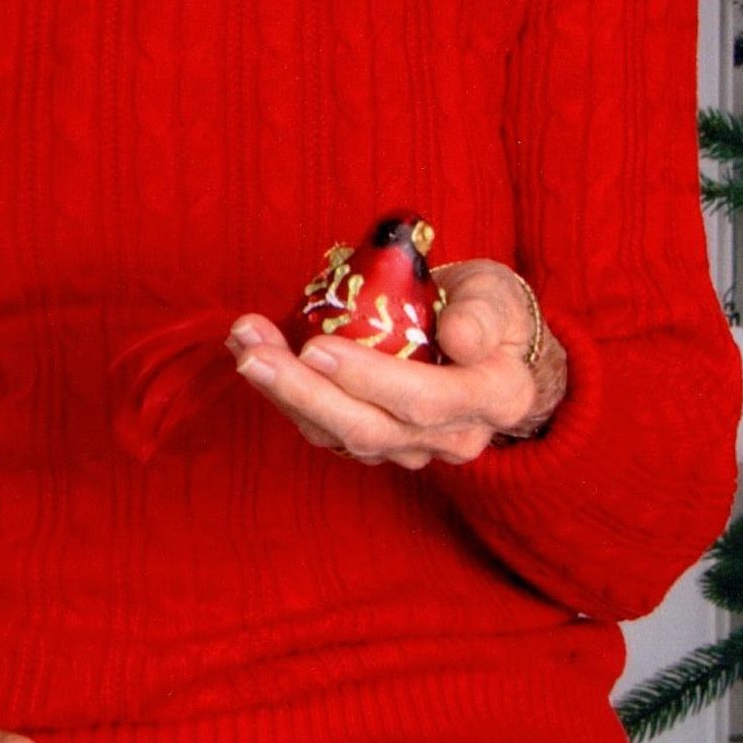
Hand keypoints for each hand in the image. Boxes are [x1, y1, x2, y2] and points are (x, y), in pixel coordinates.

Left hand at [228, 257, 567, 468]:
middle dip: (306, 393)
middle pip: (371, 428)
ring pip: (340, 434)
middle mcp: (454, 435)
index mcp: (495, 397)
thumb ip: (484, 314)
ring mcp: (412, 446)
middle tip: (254, 353)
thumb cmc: (490, 310)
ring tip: (244, 343)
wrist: (491, 346)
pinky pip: (326, 428)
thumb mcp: (499, 295)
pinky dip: (286, 393)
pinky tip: (254, 352)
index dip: (369, 379)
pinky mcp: (378, 443)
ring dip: (285, 391)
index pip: (426, 399)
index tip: (317, 346)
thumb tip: (459, 337)